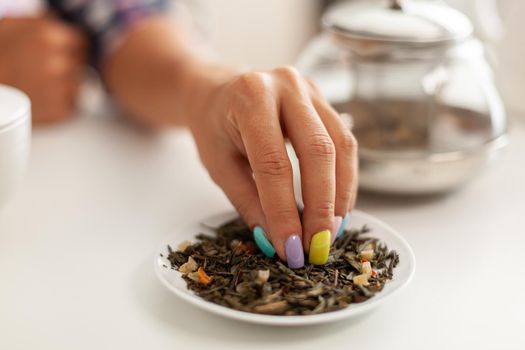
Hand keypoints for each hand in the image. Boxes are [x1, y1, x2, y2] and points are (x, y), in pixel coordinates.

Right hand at [0, 16, 87, 123]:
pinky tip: (43, 96)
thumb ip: (42, 22)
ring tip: (42, 82)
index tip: (65, 51)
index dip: (73, 46)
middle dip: (69, 64)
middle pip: (81, 63)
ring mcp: (62, 88)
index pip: (82, 41)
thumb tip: (59, 19)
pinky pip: (73, 104)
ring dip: (67, 83)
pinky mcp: (61, 110)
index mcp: (50, 37)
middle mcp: (59, 63)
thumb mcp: (12, 27)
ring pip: (78, 83)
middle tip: (48, 68)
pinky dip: (62, 102)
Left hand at [189, 66, 357, 267]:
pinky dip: (344, 179)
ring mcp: (310, 90)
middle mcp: (286, 85)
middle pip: (318, 151)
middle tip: (318, 245)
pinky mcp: (324, 101)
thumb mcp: (219, 166)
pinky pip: (345, 143)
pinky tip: (337, 207)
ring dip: (340, 195)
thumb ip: (248, 202)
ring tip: (331, 231)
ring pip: (341, 146)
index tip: (290, 247)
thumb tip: (276, 241)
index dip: (284, 210)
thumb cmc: (213, 127)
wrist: (217, 92)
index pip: (273, 163)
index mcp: (250, 97)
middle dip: (321, 206)